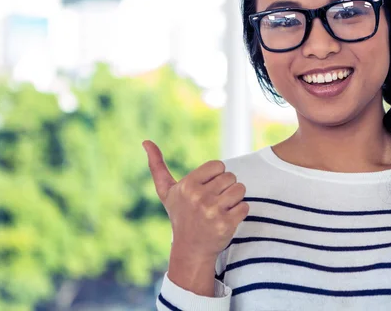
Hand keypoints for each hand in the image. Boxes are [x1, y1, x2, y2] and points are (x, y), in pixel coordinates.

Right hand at [143, 140, 249, 261]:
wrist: (190, 250)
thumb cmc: (180, 216)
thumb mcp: (166, 192)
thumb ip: (157, 166)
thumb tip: (145, 141)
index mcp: (187, 185)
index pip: (218, 165)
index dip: (217, 175)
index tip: (208, 188)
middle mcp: (199, 197)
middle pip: (231, 177)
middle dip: (226, 187)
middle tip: (214, 201)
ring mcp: (213, 211)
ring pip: (240, 189)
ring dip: (235, 198)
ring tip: (222, 208)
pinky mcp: (226, 224)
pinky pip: (245, 206)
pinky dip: (240, 212)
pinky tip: (227, 219)